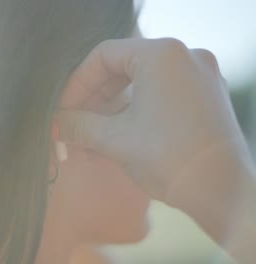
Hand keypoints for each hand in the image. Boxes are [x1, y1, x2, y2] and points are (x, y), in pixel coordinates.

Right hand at [56, 38, 248, 200]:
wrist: (223, 193)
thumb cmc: (168, 159)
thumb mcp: (114, 139)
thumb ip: (78, 125)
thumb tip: (57, 123)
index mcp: (161, 55)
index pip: (103, 56)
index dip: (77, 83)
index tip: (64, 110)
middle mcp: (185, 56)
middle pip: (122, 67)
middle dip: (93, 99)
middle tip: (74, 125)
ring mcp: (199, 76)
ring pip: (140, 82)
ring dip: (111, 107)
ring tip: (91, 135)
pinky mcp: (206, 96)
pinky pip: (161, 93)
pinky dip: (136, 109)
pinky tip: (117, 134)